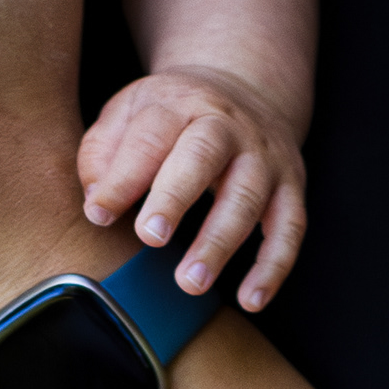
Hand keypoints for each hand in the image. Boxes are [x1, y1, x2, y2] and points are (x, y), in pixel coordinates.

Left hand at [79, 66, 309, 310]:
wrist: (245, 87)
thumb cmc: (172, 115)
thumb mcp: (130, 112)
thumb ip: (103, 152)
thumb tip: (97, 206)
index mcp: (179, 104)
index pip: (149, 137)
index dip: (123, 177)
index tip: (100, 215)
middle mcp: (227, 125)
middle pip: (203, 155)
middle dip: (177, 196)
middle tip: (151, 237)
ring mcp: (264, 156)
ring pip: (247, 197)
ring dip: (220, 242)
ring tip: (190, 282)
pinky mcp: (291, 186)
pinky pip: (290, 227)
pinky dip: (274, 266)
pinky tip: (251, 300)